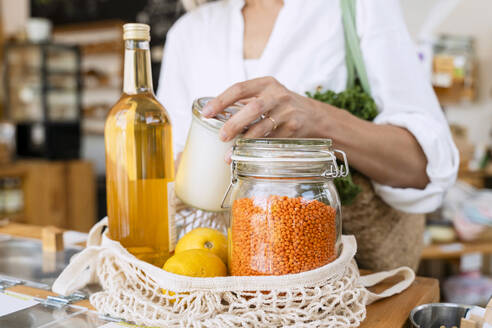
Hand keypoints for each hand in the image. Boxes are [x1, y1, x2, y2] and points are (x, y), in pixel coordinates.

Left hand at [202, 76, 327, 141]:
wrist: (314, 116)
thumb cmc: (282, 106)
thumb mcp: (267, 95)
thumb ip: (246, 101)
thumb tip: (213, 114)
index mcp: (266, 83)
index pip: (239, 88)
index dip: (221, 101)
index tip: (206, 113)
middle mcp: (277, 95)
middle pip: (253, 108)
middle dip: (234, 123)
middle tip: (221, 136)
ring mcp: (288, 111)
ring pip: (263, 127)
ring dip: (245, 141)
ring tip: (230, 153)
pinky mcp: (294, 128)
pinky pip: (273, 141)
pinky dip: (259, 149)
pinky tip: (248, 155)